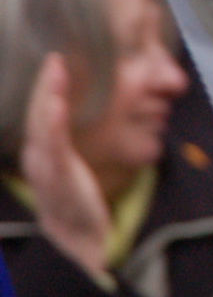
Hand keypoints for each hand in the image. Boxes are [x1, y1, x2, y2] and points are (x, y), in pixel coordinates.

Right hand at [20, 53, 110, 277]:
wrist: (80, 240)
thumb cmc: (81, 201)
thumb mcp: (76, 168)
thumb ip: (76, 145)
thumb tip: (91, 117)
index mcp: (43, 152)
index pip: (42, 113)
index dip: (47, 88)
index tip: (57, 61)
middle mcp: (37, 157)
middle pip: (38, 114)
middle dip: (45, 84)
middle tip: (55, 57)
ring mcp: (44, 168)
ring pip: (42, 125)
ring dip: (48, 95)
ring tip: (56, 70)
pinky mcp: (57, 178)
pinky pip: (54, 147)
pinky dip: (53, 124)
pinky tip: (57, 104)